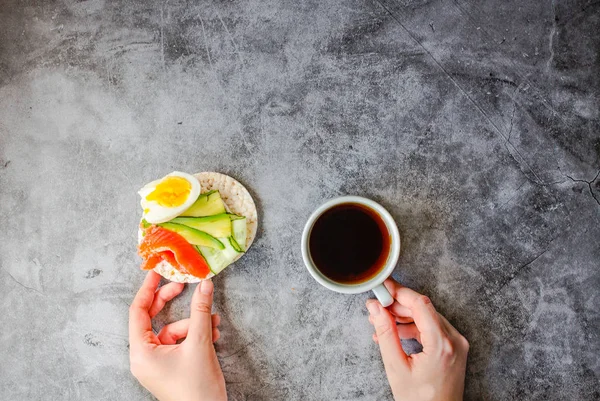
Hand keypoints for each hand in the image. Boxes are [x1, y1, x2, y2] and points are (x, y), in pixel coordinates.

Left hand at [129, 271, 226, 400]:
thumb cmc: (197, 389)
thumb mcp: (200, 343)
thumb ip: (200, 311)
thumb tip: (204, 285)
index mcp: (141, 353)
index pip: (137, 312)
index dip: (148, 289)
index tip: (157, 272)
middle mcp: (144, 358)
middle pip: (153, 319)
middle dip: (171, 303)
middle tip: (184, 285)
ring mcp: (156, 364)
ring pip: (172, 330)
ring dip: (193, 322)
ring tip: (213, 323)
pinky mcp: (169, 367)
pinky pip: (178, 342)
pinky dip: (194, 335)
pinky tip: (212, 334)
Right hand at [367, 278, 468, 400]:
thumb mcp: (396, 367)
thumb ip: (385, 334)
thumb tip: (376, 309)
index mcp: (442, 344)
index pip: (420, 304)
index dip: (399, 292)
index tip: (383, 288)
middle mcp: (454, 340)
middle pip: (424, 309)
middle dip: (398, 305)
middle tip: (377, 306)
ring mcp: (457, 344)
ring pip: (428, 317)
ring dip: (404, 316)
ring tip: (381, 322)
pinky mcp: (454, 348)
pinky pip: (433, 329)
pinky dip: (414, 328)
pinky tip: (395, 333)